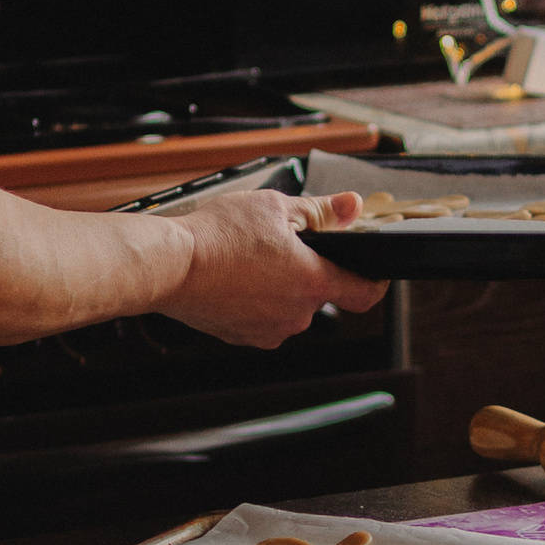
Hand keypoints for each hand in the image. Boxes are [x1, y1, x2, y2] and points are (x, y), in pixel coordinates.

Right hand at [155, 190, 387, 349]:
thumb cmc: (218, 236)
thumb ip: (321, 211)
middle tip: (283, 246)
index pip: (365, 294)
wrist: (169, 266)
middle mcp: (296, 314)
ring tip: (251, 260)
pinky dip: (257, 301)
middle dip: (309, 271)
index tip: (375, 272)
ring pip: (290, 307)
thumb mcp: (276, 208)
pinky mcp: (243, 337)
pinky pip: (263, 318)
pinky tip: (236, 278)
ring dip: (281, 287)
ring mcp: (269, 330)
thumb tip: (352, 206)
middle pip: (320, 294)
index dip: (375, 282)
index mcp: (312, 282)